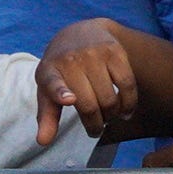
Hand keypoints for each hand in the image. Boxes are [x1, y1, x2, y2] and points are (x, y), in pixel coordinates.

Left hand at [36, 18, 137, 144]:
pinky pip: (127, 85)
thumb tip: (43, 142)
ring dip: (112, 116)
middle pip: (89, 104)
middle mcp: (71, 60)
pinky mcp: (115, 52)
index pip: (53, 83)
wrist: (81, 32)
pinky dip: (129, 104)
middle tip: (96, 129)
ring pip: (110, 98)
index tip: (70, 100)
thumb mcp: (48, 89)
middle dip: (95, 123)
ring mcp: (94, 54)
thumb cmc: (62, 69)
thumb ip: (47, 116)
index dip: (61, 93)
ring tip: (109, 117)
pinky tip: (125, 112)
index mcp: (49, 71)